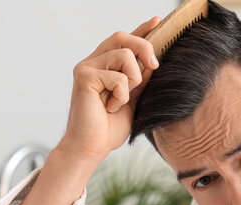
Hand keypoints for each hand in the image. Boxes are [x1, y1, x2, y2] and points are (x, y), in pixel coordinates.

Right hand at [59, 17, 160, 163]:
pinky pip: (118, 78)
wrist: (92, 147)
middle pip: (123, 37)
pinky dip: (121, 96)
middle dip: (144, 48)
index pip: (124, 41)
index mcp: (105, 66)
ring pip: (125, 55)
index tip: (157, 20)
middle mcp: (94, 62)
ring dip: (132, 82)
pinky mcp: (84, 76)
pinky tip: (110, 108)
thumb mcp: (133, 100)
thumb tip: (153, 62)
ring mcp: (87, 67)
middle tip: (154, 67)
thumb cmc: (109, 128)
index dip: (141, 30)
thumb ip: (140, 81)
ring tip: (120, 101)